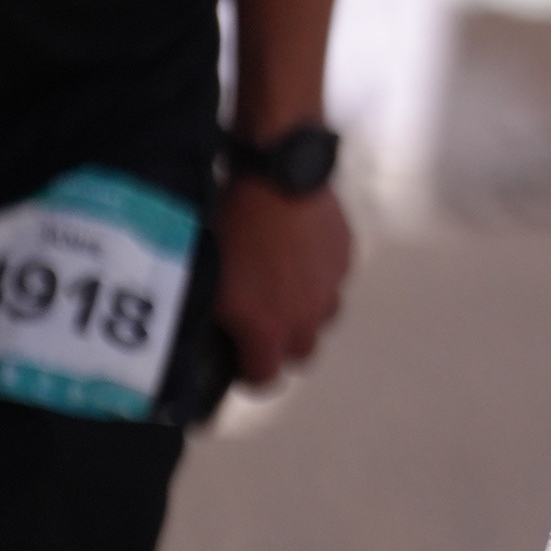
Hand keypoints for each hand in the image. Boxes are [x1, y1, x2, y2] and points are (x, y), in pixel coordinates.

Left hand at [209, 175, 353, 388]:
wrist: (275, 170)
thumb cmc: (231, 223)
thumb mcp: (206, 275)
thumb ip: (215, 318)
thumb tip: (206, 337)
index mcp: (269, 329)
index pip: (264, 380)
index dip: (248, 372)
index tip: (237, 356)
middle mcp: (307, 317)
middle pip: (301, 353)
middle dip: (282, 343)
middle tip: (260, 317)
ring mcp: (331, 285)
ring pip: (322, 315)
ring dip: (304, 308)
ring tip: (281, 279)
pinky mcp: (345, 255)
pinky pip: (333, 277)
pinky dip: (317, 273)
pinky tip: (296, 249)